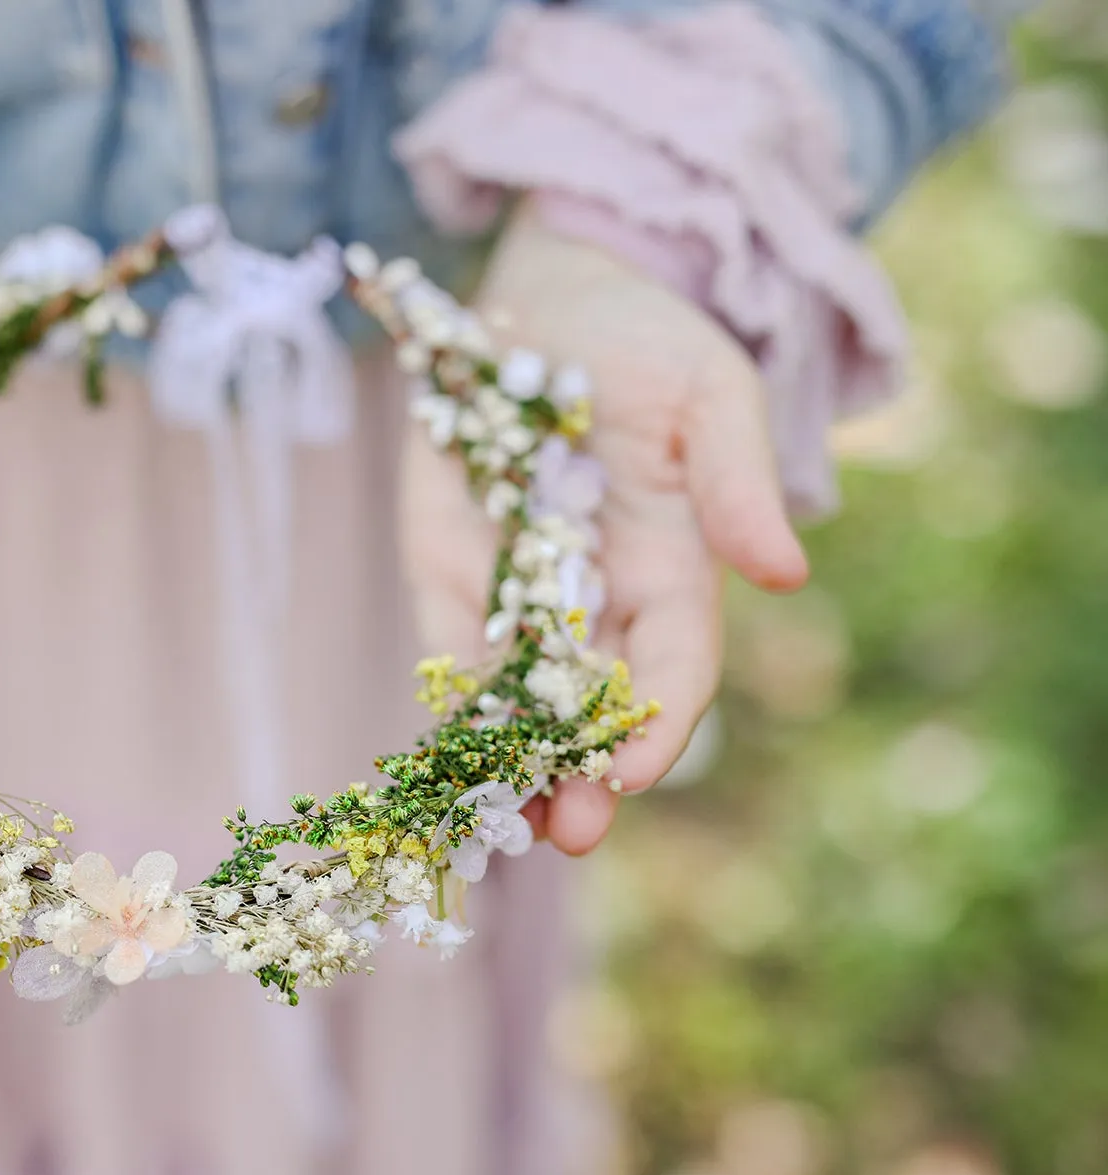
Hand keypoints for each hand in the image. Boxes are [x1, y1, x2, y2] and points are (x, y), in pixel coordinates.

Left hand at [400, 207, 808, 854]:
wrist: (550, 290)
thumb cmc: (647, 336)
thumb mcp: (711, 391)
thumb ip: (738, 480)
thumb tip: (787, 573)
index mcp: (672, 564)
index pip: (674, 664)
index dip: (661, 721)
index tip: (637, 770)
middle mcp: (596, 594)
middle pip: (594, 704)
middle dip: (582, 772)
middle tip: (567, 832)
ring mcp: (517, 585)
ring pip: (518, 698)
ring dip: (510, 762)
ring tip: (496, 823)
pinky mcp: (446, 562)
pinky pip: (447, 646)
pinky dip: (445, 704)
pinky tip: (438, 760)